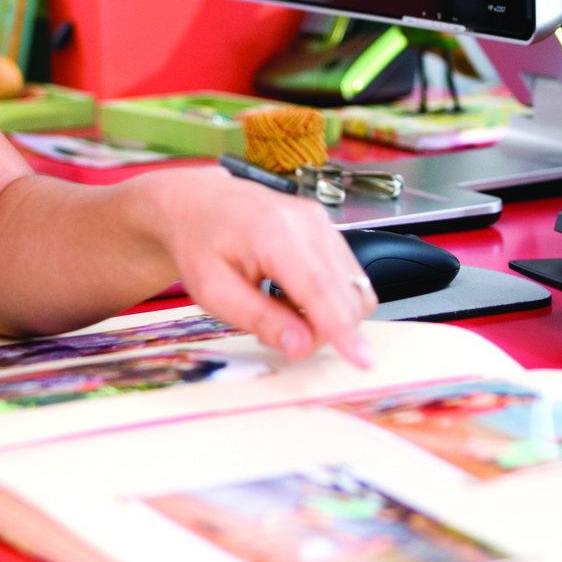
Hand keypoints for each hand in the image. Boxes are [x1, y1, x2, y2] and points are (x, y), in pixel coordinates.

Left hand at [128, 165, 375, 366]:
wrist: (199, 201)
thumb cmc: (201, 241)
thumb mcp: (214, 290)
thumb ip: (259, 319)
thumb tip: (301, 345)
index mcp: (276, 234)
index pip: (320, 290)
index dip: (343, 330)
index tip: (363, 360)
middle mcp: (309, 222)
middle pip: (345, 295)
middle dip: (324, 330)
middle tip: (278, 333)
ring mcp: (322, 222)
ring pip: (354, 288)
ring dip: (329, 315)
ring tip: (281, 309)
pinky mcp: (328, 227)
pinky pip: (347, 276)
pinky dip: (329, 298)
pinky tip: (293, 295)